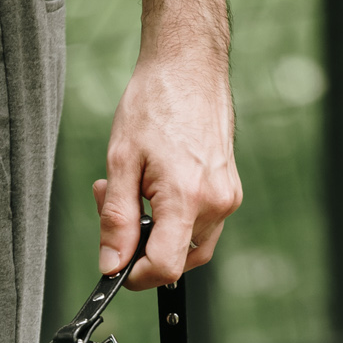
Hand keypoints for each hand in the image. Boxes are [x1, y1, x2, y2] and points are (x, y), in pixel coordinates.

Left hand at [94, 46, 241, 288]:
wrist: (189, 66)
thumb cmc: (155, 102)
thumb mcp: (121, 161)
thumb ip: (116, 219)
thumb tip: (112, 264)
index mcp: (187, 198)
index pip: (165, 267)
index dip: (135, 276)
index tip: (115, 263)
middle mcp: (215, 203)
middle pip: (176, 260)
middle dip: (141, 246)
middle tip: (113, 204)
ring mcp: (227, 198)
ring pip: (189, 245)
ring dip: (157, 233)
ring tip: (134, 189)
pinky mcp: (230, 191)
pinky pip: (200, 225)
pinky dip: (174, 219)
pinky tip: (156, 187)